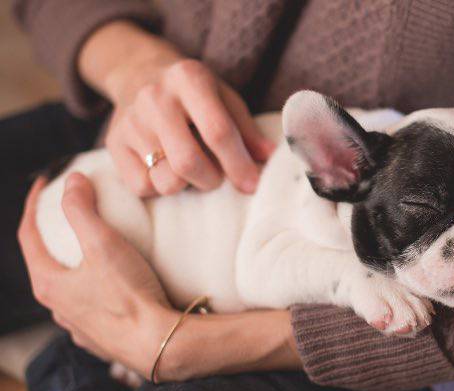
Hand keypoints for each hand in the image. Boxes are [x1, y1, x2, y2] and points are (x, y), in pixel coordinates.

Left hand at [18, 174, 174, 374]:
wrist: (159, 343)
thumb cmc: (129, 296)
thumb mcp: (103, 244)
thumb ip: (82, 210)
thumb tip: (72, 181)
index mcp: (49, 284)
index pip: (28, 236)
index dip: (33, 205)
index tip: (45, 184)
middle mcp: (57, 308)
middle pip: (46, 263)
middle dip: (54, 236)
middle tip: (69, 214)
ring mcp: (78, 326)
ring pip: (69, 288)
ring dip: (75, 265)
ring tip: (94, 249)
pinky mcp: (101, 337)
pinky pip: (91, 307)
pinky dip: (94, 288)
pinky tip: (112, 285)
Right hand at [80, 21, 274, 195]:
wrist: (137, 73)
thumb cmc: (193, 93)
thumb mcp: (224, 98)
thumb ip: (247, 130)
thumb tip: (271, 158)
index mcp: (189, 79)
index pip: (218, 131)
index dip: (238, 164)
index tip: (252, 185)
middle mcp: (155, 98)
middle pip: (188, 162)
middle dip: (211, 180)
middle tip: (217, 177)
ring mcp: (130, 121)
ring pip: (165, 180)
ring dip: (187, 185)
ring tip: (191, 169)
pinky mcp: (113, 143)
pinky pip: (142, 186)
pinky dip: (160, 186)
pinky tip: (166, 168)